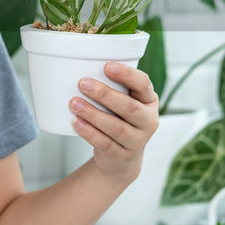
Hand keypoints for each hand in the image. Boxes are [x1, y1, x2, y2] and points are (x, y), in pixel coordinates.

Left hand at [70, 62, 159, 182]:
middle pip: (129, 107)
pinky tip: (76, 122)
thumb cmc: (120, 120)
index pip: (144, 84)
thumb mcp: (126, 102)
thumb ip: (115, 87)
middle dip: (105, 94)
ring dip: (93, 114)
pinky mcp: (122, 156)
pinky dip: (89, 132)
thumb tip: (85, 67)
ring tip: (74, 103)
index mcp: (150, 101)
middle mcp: (149, 121)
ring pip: (116, 127)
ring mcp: (137, 141)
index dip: (127, 75)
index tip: (107, 66)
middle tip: (83, 83)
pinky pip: (104, 143)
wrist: (122, 158)